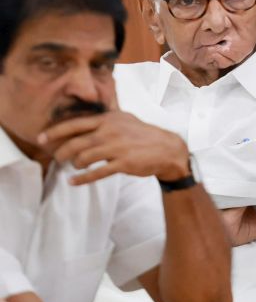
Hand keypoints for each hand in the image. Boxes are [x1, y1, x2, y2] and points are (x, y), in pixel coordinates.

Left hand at [38, 111, 189, 185]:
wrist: (168, 149)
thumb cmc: (143, 135)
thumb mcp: (124, 120)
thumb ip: (104, 120)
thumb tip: (81, 122)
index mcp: (108, 119)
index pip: (75, 124)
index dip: (55, 132)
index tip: (41, 139)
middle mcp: (110, 132)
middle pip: (75, 143)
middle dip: (61, 152)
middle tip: (58, 158)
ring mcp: (117, 148)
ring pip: (83, 158)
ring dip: (74, 165)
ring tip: (75, 167)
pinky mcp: (124, 164)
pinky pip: (96, 173)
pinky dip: (82, 179)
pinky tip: (73, 182)